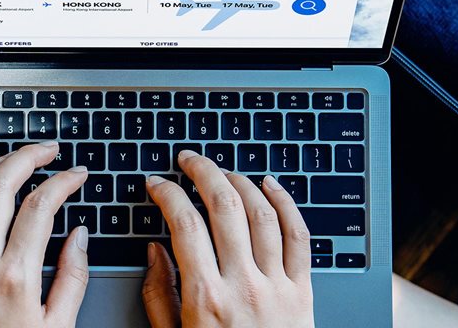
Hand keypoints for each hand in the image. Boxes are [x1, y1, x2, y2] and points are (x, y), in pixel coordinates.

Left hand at [0, 141, 89, 327]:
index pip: (41, 207)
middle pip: (0, 189)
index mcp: (17, 277)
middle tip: (47, 149)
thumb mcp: (58, 326)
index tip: (77, 174)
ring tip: (11, 157)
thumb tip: (79, 235)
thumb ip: (73, 277)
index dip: (63, 181)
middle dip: (26, 157)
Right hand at [142, 151, 313, 327]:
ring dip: (239, 181)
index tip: (156, 184)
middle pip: (223, 206)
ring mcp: (277, 285)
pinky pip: (299, 235)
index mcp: (206, 298)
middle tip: (188, 160)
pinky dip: (286, 202)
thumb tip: (155, 250)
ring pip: (261, 213)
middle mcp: (243, 285)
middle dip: (202, 172)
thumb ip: (158, 295)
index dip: (166, 194)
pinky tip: (270, 184)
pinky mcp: (303, 289)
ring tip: (222, 171)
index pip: (183, 224)